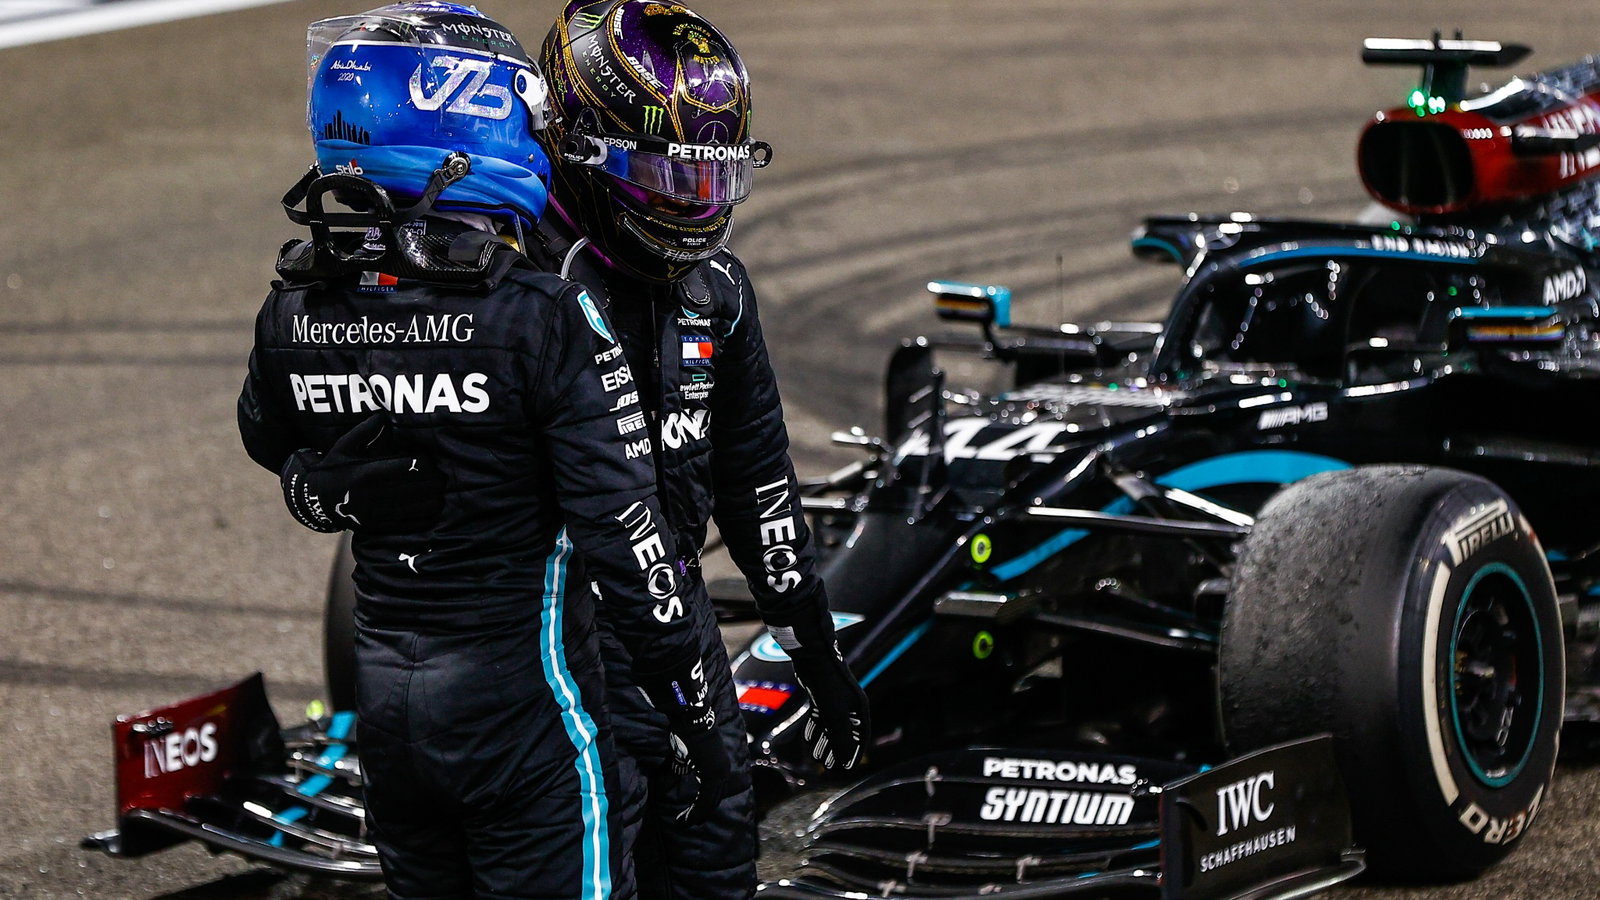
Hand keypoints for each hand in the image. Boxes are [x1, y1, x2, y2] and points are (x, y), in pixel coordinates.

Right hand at [279, 414, 443, 533]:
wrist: (317, 501)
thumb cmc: (334, 468)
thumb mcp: (344, 446)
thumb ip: (364, 430)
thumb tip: (382, 416)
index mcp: (365, 474)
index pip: (403, 468)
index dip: (422, 463)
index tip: (430, 459)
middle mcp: (371, 496)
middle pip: (414, 488)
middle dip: (431, 481)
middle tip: (442, 474)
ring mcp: (375, 514)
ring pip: (415, 507)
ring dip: (432, 498)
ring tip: (440, 489)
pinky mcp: (378, 527)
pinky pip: (408, 523)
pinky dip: (424, 515)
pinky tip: (433, 506)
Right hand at [639, 656, 733, 824]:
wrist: (690, 719)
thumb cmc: (686, 733)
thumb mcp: (682, 755)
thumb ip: (681, 768)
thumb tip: (675, 776)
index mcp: (718, 767)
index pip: (713, 793)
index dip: (702, 807)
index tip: (690, 816)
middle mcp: (722, 771)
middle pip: (712, 801)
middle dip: (699, 815)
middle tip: (686, 823)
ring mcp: (719, 773)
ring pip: (709, 803)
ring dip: (695, 816)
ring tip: (683, 823)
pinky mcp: (712, 774)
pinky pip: (705, 800)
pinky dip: (696, 811)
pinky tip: (687, 818)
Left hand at [791, 644, 869, 770]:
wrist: (813, 658)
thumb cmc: (828, 686)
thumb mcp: (835, 716)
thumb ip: (840, 739)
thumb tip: (844, 761)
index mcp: (859, 709)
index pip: (860, 736)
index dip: (854, 753)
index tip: (847, 769)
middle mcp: (850, 705)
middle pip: (844, 733)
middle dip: (836, 751)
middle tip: (827, 767)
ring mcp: (835, 700)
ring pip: (831, 726)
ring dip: (824, 742)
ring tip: (816, 757)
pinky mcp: (822, 695)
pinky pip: (820, 717)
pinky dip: (816, 728)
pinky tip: (809, 739)